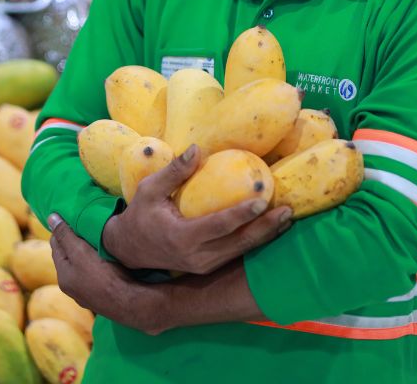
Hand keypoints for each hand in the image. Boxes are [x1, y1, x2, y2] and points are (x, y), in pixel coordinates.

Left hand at [48, 214, 167, 334]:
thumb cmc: (103, 276)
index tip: (70, 215)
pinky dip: (97, 263)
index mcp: (63, 276)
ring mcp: (88, 293)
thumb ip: (65, 235)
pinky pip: (96, 274)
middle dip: (73, 241)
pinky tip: (108, 258)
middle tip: (84, 223)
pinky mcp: (104, 296)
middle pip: (69, 257)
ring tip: (97, 237)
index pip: (56, 246)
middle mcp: (73, 287)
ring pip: (83, 266)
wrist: (130, 303)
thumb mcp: (80, 251)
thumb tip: (51, 217)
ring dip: (87, 252)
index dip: (61, 229)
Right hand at [101, 144, 291, 274]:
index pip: (218, 226)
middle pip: (238, 242)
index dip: (241, 214)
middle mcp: (197, 256)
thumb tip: (196, 148)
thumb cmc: (140, 215)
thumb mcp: (149, 190)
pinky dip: (254, 241)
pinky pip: (235, 254)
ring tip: (286, 218)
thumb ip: (174, 172)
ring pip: (241, 251)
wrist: (129, 250)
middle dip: (265, 228)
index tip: (261, 201)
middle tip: (287, 210)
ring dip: (265, 235)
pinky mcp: (208, 267)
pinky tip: (271, 228)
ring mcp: (204, 265)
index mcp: (182, 237)